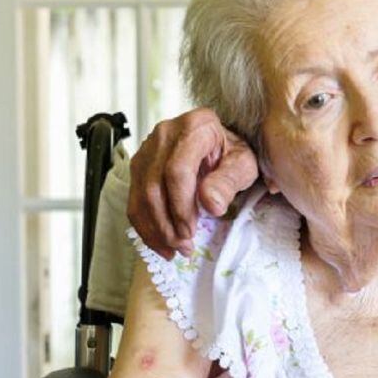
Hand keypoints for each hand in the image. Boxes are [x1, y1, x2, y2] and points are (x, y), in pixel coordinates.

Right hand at [128, 108, 258, 258]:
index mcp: (195, 127)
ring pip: (140, 194)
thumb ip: (228, 181)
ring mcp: (148, 148)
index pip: (177, 171)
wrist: (220, 143)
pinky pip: (134, 199)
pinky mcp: (139, 164)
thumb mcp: (243, 164)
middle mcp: (165, 134)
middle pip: (154, 185)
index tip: (190, 231)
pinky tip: (159, 242)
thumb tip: (211, 205)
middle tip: (183, 247)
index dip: (181, 206)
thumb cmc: (233, 153)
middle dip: (166, 224)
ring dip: (154, 229)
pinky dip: (145, 225)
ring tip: (173, 250)